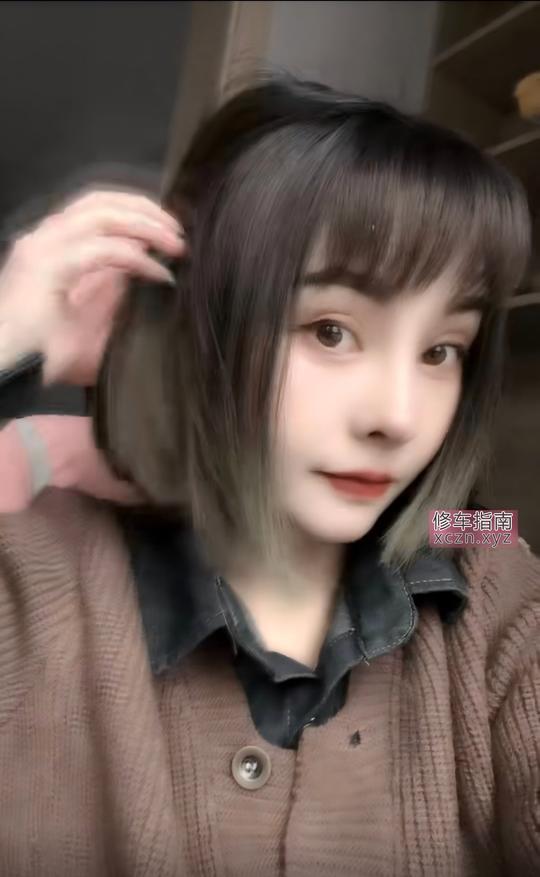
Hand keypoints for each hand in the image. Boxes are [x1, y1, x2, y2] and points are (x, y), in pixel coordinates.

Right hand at [0, 189, 184, 383]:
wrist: (1, 372)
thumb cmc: (40, 356)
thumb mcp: (89, 322)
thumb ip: (114, 295)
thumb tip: (149, 275)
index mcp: (49, 247)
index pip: (95, 209)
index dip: (135, 211)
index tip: (169, 231)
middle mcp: (42, 239)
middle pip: (100, 202)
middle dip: (146, 211)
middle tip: (179, 233)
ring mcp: (42, 249)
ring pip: (103, 216)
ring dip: (146, 227)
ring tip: (176, 245)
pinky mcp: (46, 268)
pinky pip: (103, 251)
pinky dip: (137, 259)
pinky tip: (159, 274)